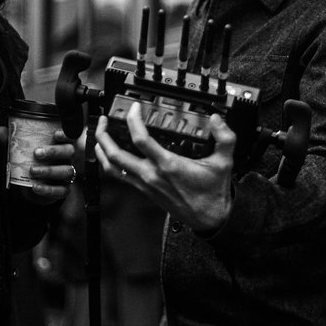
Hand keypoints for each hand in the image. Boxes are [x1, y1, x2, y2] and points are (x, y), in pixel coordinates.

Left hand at [0, 125, 76, 203]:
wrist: (35, 187)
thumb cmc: (33, 164)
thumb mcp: (23, 153)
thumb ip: (14, 142)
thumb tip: (0, 130)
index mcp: (61, 146)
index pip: (70, 137)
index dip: (66, 134)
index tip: (55, 134)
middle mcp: (67, 159)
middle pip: (69, 152)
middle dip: (54, 151)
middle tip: (37, 153)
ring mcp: (67, 175)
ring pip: (66, 171)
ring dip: (49, 171)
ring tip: (33, 170)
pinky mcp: (64, 190)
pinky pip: (60, 190)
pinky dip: (47, 190)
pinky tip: (35, 187)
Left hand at [94, 105, 234, 232]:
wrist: (209, 217)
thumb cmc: (213, 192)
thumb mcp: (224, 162)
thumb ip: (224, 137)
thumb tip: (216, 120)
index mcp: (168, 165)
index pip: (140, 139)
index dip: (133, 120)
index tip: (134, 108)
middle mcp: (151, 174)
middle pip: (115, 154)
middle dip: (104, 134)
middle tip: (105, 119)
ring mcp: (145, 184)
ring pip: (112, 167)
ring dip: (102, 150)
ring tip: (100, 135)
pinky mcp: (144, 190)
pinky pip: (120, 176)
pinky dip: (110, 164)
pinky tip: (111, 155)